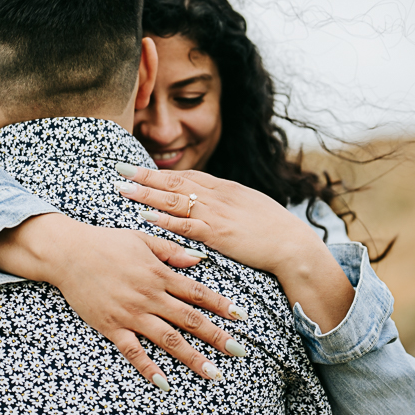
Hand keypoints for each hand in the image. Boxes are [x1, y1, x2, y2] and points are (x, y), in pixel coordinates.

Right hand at [0, 213, 248, 390]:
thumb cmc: (105, 243)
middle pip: (191, 320)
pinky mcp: (111, 327)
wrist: (68, 253)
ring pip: (168, 339)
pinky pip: (133, 352)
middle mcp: (149, 296)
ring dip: (192, 358)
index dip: (222, 305)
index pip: (198, 292)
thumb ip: (172, 251)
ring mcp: (131, 314)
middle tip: (240, 352)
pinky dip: (149, 368)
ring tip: (213, 373)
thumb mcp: (142, 239)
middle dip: (217, 336)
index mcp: (159, 274)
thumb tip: (200, 261)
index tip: (242, 317)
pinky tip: (165, 383)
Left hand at [114, 166, 321, 273]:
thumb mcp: (251, 209)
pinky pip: (185, 224)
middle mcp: (218, 196)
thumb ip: (230, 205)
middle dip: (146, 176)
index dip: (163, 173)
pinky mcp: (217, 234)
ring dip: (147, 194)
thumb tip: (215, 204)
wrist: (293, 245)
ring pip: (175, 199)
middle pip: (175, 181)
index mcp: (226, 189)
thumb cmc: (275, 231)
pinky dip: (164, 219)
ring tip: (124, 189)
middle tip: (121, 170)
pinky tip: (146, 215)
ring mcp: (217, 214)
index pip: (188, 176)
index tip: (142, 169)